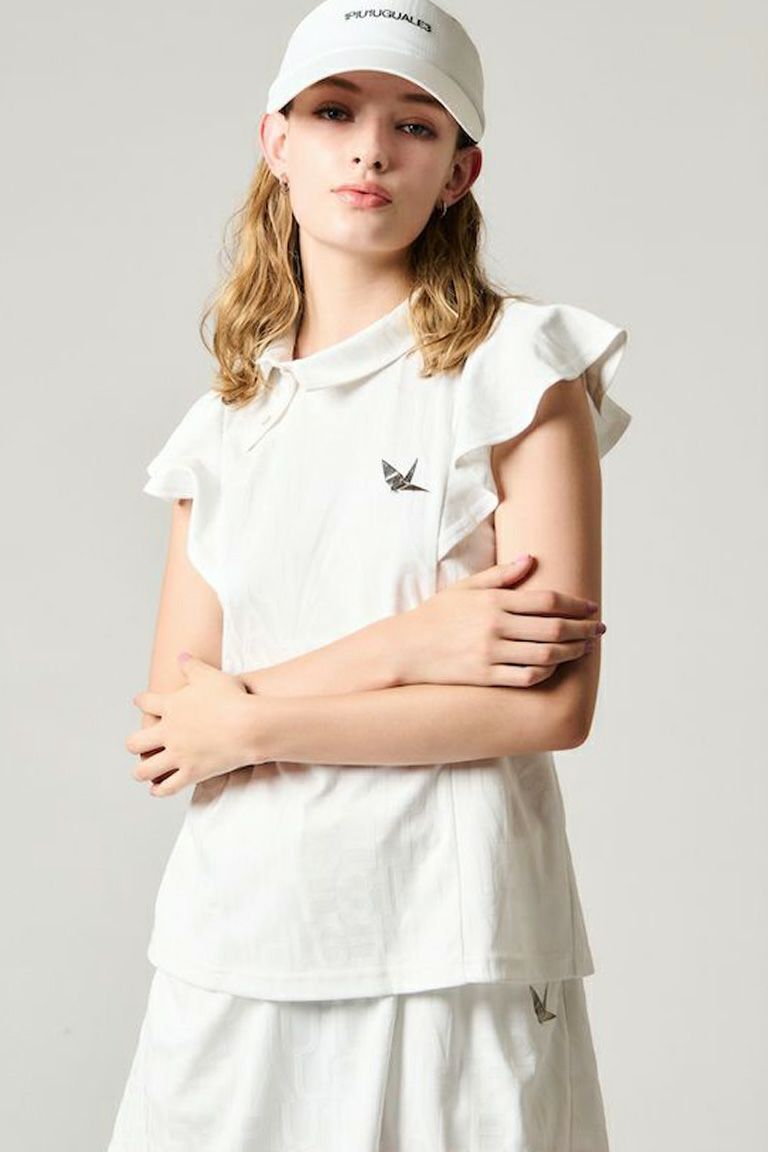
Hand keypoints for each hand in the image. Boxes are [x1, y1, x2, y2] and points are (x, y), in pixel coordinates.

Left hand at [127, 653, 262, 796]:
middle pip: (135, 742)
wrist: (249, 725)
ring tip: (142, 772)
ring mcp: (178, 754)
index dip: (141, 702)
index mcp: (171, 707)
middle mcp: (168, 732)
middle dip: (134, 744)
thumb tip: (181, 655)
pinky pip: (167, 787)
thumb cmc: (233, 698)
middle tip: (137, 745)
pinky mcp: (191, 773)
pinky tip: (157, 788)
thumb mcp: (210, 675)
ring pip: (145, 770)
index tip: (140, 702)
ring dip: (141, 771)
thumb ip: (192, 666)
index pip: (146, 703)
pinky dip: (159, 789)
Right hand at [399, 555, 603, 687]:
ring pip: (545, 654)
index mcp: (493, 601)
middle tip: (598, 629)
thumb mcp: (465, 588)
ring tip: (584, 648)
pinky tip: (555, 667)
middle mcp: (495, 627)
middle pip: (553, 628)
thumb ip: (500, 576)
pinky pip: (527, 677)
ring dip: (572, 652)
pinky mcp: (486, 677)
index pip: (547, 600)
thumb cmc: (436, 615)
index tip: (592, 607)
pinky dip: (547, 672)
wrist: (406, 649)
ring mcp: (491, 654)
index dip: (575, 604)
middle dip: (583, 629)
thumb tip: (531, 560)